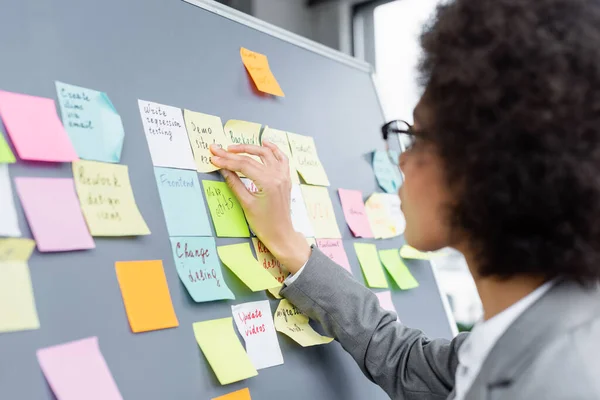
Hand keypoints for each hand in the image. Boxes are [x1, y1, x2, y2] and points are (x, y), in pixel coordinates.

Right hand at [210, 142, 310, 273]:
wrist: (281, 234)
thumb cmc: (264, 224)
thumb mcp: (246, 203)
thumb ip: (235, 184)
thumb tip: (223, 169)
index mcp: (268, 182)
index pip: (243, 166)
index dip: (226, 161)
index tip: (213, 157)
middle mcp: (277, 176)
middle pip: (252, 159)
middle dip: (233, 153)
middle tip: (218, 149)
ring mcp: (283, 176)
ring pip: (266, 154)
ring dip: (250, 148)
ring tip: (234, 147)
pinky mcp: (286, 178)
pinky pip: (281, 159)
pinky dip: (273, 150)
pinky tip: (264, 144)